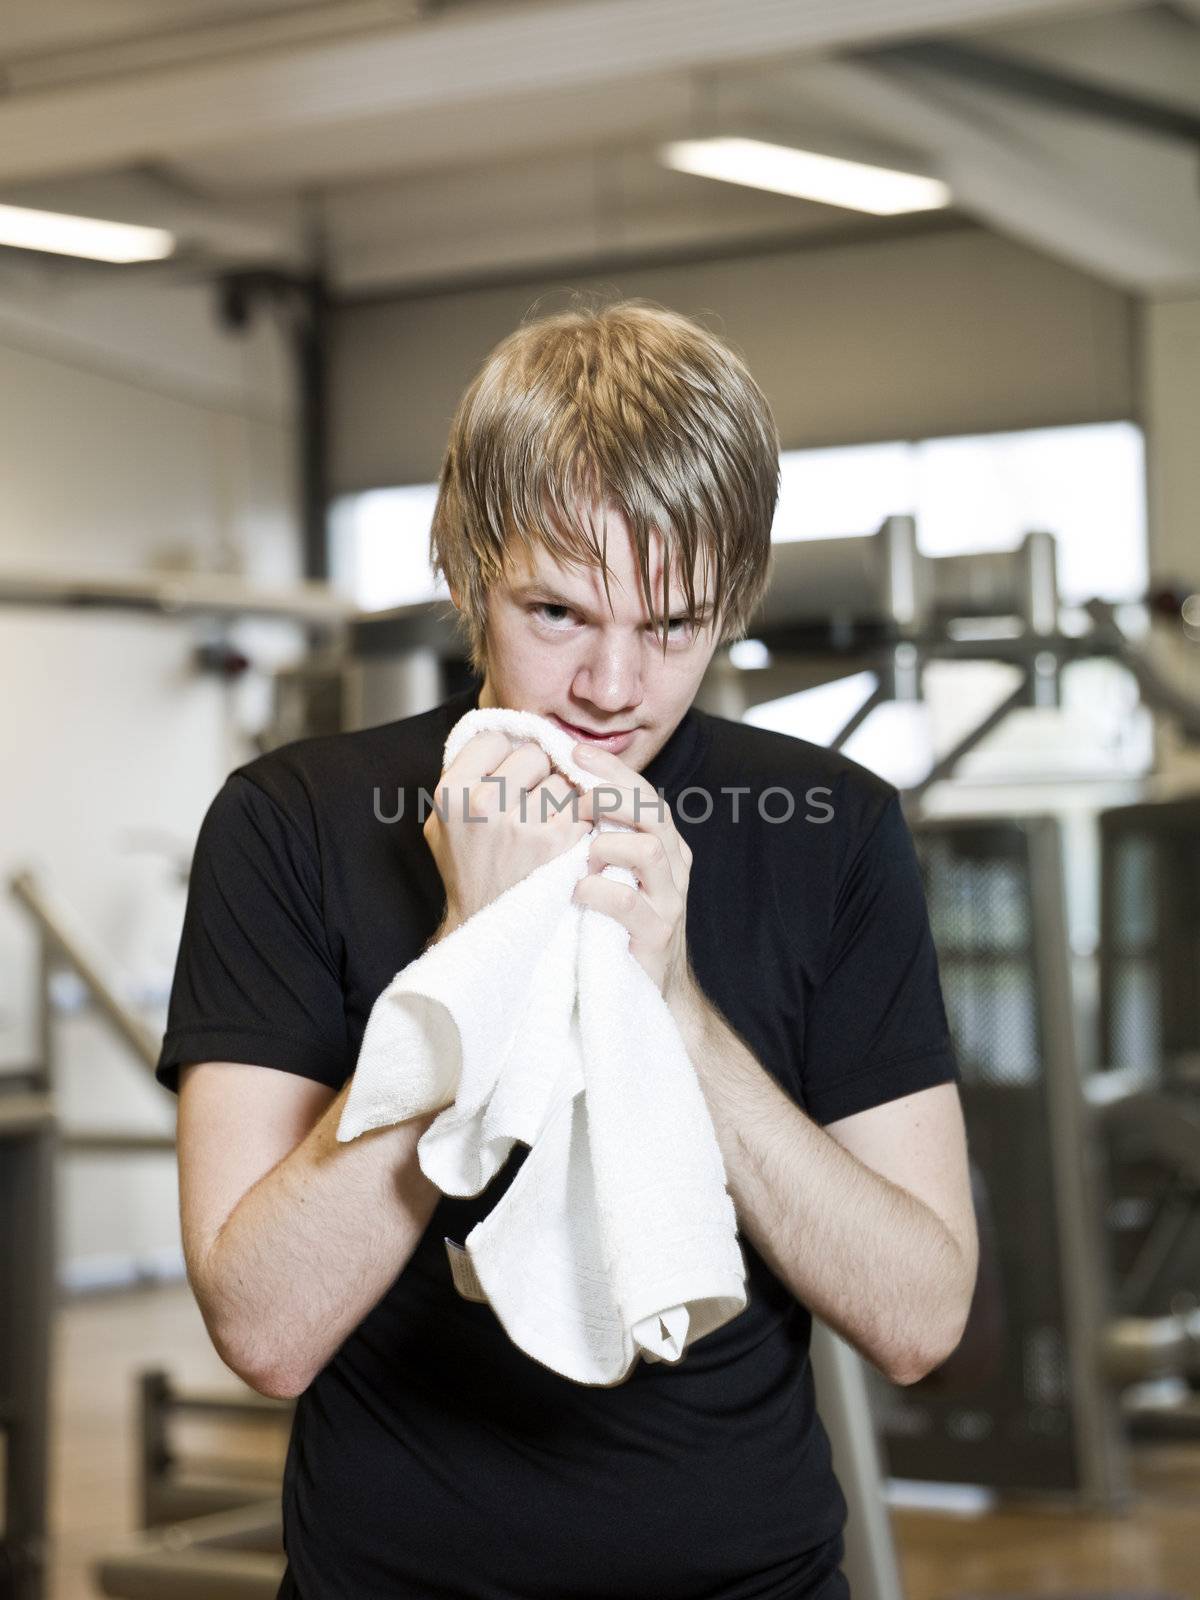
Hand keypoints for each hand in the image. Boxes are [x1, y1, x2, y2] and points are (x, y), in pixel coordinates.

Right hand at [423, 730, 591, 934]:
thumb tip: (501, 736)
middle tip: (530, 801)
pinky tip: (563, 837)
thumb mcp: (443, 821)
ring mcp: (521, 823)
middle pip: (534, 754)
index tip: (508, 777)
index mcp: (451, 792)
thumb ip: (464, 777)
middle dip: (538, 773)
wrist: (486, 925)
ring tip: (545, 822)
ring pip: (562, 779)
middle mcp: (482, 803)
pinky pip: (580, 805)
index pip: (495, 738)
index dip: (506, 756)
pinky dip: (578, 818)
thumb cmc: (466, 868)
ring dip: (561, 796)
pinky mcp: (555, 841)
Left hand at [569, 742, 699, 1005]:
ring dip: (607, 843)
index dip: (610, 769)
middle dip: (613, 792)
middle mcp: (671, 866)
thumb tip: (545, 788)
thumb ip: (590, 836)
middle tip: (576, 788)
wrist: (636, 993)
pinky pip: (632, 902)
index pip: (640, 792)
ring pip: (650, 850)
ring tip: (576, 853)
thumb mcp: (602, 872)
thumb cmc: (608, 925)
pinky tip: (575, 891)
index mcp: (659, 843)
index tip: (573, 751)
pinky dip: (600, 890)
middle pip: (653, 811)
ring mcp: (669, 901)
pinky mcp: (657, 936)